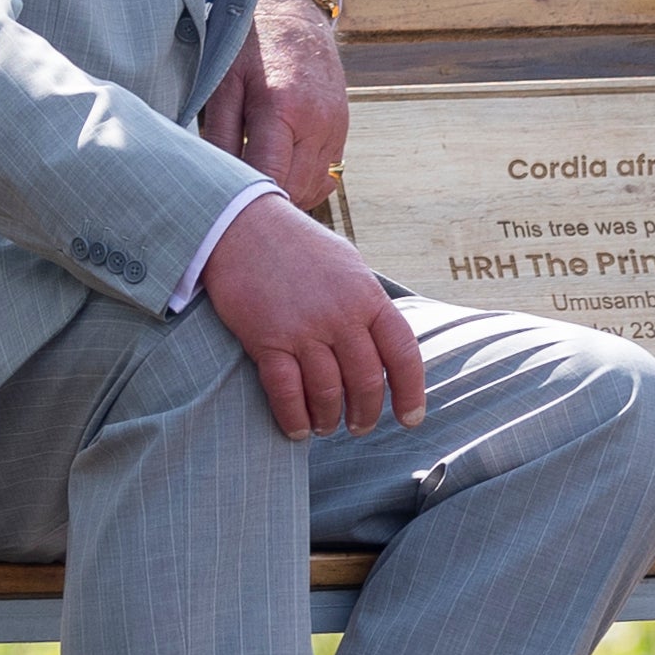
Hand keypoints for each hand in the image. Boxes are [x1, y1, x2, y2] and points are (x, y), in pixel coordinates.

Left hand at [195, 0, 349, 214]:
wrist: (293, 14)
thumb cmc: (250, 46)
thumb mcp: (223, 84)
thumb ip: (220, 135)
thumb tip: (215, 181)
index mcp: (284, 109)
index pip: (270, 176)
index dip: (247, 197)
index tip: (224, 203)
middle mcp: (318, 123)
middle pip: (295, 190)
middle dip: (266, 198)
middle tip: (235, 195)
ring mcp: (336, 129)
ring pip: (312, 188)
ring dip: (285, 194)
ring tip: (254, 181)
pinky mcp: (342, 131)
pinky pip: (325, 176)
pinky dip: (302, 182)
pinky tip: (277, 169)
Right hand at [198, 191, 427, 443]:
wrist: (243, 226)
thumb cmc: (298, 247)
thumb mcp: (348, 266)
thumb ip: (368, 304)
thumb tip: (385, 342)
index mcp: (367, 297)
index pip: (403, 354)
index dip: (411, 393)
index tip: (410, 420)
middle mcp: (341, 316)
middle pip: (366, 382)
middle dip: (366, 414)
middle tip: (360, 426)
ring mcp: (303, 330)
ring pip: (328, 394)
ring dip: (330, 419)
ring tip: (327, 427)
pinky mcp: (267, 340)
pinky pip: (287, 393)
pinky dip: (294, 418)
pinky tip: (298, 429)